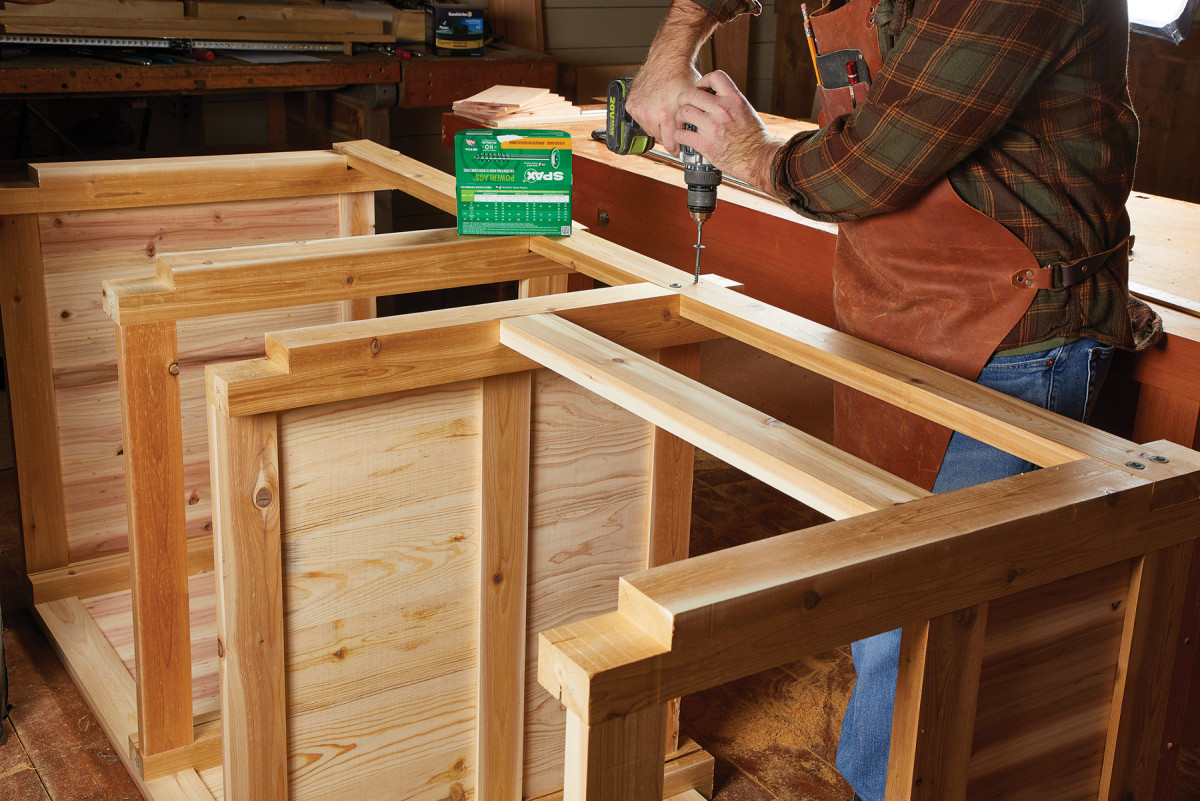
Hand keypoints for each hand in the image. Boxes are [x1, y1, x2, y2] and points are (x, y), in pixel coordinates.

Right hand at [627, 59, 700, 154]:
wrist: (668, 58)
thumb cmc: (682, 76)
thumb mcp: (694, 100)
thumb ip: (694, 120)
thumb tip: (697, 137)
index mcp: (666, 114)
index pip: (670, 144)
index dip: (677, 147)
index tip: (680, 148)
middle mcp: (650, 113)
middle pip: (660, 139)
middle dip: (668, 135)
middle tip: (674, 126)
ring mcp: (639, 110)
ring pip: (649, 130)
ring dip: (657, 127)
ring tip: (665, 114)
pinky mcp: (632, 105)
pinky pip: (640, 120)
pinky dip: (647, 117)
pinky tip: (655, 108)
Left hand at [676, 70, 782, 192]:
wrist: (758, 158)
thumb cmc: (754, 137)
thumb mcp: (745, 111)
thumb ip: (730, 103)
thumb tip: (717, 98)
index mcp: (734, 99)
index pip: (714, 77)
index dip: (703, 81)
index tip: (700, 89)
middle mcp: (722, 109)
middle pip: (691, 94)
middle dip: (684, 100)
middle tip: (684, 106)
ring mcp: (712, 126)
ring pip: (683, 112)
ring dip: (679, 118)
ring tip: (682, 123)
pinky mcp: (705, 144)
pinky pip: (681, 134)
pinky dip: (679, 135)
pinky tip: (683, 137)